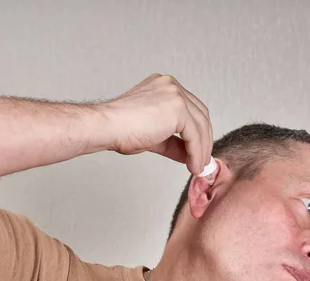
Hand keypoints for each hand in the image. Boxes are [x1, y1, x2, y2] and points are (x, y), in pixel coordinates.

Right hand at [98, 73, 212, 174]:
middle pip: (199, 114)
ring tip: (198, 166)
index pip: (189, 109)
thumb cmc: (118, 129)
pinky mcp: (178, 108)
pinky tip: (193, 164)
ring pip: (200, 125)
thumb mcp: (153, 135)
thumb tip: (187, 155)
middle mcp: (171, 85)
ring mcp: (175, 94)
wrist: (106, 127)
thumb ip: (172, 142)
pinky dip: (197, 152)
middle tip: (201, 160)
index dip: (196, 131)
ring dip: (202, 149)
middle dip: (203, 140)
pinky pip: (195, 135)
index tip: (196, 150)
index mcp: (163, 86)